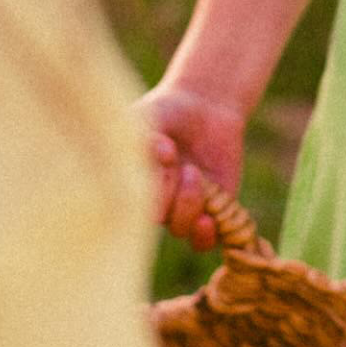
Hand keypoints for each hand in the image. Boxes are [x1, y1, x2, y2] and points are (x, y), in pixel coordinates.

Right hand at [132, 83, 247, 253]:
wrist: (204, 106)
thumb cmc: (167, 111)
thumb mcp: (149, 116)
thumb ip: (146, 134)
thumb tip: (161, 153)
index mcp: (134, 183)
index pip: (132, 204)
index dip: (146, 190)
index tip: (160, 161)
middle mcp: (157, 200)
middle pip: (158, 218)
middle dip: (170, 195)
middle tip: (183, 165)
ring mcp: (184, 208)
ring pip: (181, 229)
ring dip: (190, 206)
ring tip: (196, 174)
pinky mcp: (213, 211)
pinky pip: (206, 240)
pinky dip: (207, 234)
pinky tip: (209, 218)